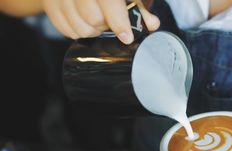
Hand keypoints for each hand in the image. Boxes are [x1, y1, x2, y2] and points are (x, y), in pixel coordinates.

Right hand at [42, 0, 159, 43]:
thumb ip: (140, 9)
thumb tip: (152, 24)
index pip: (108, 2)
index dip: (119, 22)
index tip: (126, 37)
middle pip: (94, 19)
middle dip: (105, 26)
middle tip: (108, 22)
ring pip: (80, 27)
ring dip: (92, 31)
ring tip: (97, 22)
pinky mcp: (50, 4)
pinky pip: (66, 30)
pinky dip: (77, 31)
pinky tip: (83, 22)